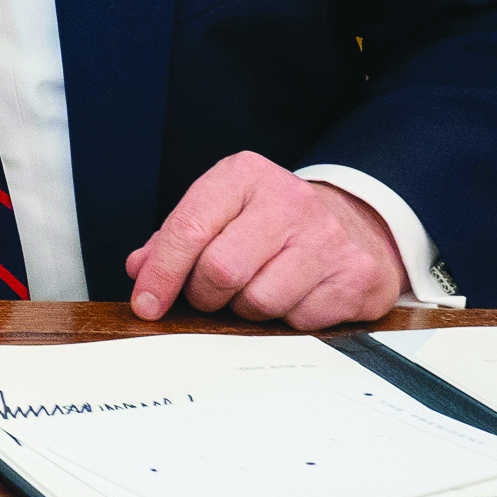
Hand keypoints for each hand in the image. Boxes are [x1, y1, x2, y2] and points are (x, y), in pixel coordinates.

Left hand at [123, 151, 407, 329]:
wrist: (356, 222)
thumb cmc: (274, 221)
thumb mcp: (223, 211)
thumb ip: (177, 238)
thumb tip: (140, 269)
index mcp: (244, 176)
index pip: (188, 229)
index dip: (161, 273)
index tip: (147, 304)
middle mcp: (289, 200)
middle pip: (220, 270)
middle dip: (204, 295)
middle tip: (210, 295)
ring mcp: (327, 237)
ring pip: (259, 301)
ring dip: (246, 309)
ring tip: (256, 289)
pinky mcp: (355, 275)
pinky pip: (299, 320)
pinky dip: (287, 319)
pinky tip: (295, 295)